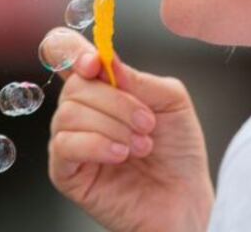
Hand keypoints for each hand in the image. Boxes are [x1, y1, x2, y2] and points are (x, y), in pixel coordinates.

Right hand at [48, 37, 213, 231]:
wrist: (185, 199)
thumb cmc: (178, 152)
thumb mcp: (172, 101)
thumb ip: (139, 78)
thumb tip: (107, 60)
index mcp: (101, 88)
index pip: (65, 55)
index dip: (72, 51)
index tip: (95, 63)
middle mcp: (81, 112)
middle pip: (74, 85)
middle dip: (117, 101)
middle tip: (148, 123)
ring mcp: (70, 142)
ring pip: (70, 114)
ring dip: (113, 126)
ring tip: (142, 145)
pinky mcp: (66, 173)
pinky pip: (64, 146)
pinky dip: (96, 145)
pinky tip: (121, 155)